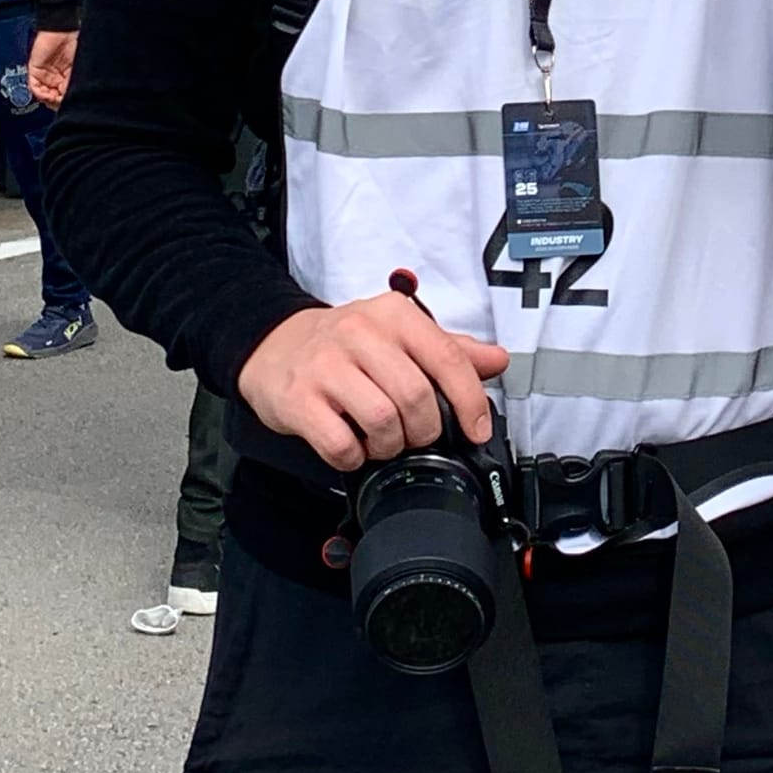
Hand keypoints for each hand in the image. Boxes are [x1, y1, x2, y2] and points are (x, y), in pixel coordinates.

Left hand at [28, 29, 76, 106]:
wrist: (63, 29)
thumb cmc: (76, 43)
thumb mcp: (80, 68)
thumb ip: (75, 84)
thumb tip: (73, 99)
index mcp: (69, 79)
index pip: (65, 98)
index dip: (67, 103)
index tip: (69, 106)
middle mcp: (57, 79)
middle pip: (54, 99)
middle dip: (57, 103)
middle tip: (61, 103)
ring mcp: (45, 76)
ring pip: (43, 96)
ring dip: (48, 100)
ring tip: (54, 99)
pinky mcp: (34, 71)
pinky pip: (33, 87)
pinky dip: (39, 93)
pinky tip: (46, 93)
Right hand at [237, 293, 510, 471]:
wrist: (274, 344)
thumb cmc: (344, 344)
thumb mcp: (398, 333)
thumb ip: (449, 348)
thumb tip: (498, 360)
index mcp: (394, 315)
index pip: (447, 357)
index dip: (469, 401)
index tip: (475, 429)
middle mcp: (360, 334)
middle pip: (416, 397)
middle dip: (424, 430)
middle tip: (415, 435)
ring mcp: (326, 366)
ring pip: (382, 421)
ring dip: (390, 446)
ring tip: (383, 440)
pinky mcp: (299, 400)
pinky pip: (340, 444)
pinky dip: (354, 457)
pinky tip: (353, 447)